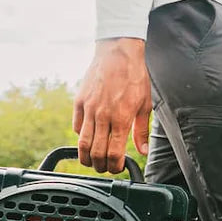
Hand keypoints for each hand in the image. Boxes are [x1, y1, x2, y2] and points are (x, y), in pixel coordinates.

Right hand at [74, 38, 152, 171]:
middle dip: (100, 166)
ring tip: (91, 161)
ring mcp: (89, 109)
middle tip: (104, 167)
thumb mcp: (145, 104)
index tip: (117, 167)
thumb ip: (142, 130)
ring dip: (86, 157)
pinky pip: (77, 126)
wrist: (118, 53)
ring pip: (82, 143)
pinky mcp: (79, 102)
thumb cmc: (134, 77)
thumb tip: (143, 151)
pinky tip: (88, 138)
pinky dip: (80, 137)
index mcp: (122, 118)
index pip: (114, 153)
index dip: (115, 166)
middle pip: (96, 153)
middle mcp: (103, 116)